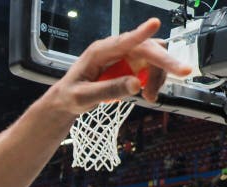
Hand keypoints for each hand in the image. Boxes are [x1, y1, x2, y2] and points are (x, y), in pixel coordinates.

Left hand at [54, 19, 191, 115]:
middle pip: (147, 48)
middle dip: (165, 62)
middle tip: (183, 73)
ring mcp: (125, 55)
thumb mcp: (84, 97)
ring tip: (150, 97)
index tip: (154, 24)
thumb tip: (136, 84)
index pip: (123, 41)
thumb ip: (108, 90)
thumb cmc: (70, 96)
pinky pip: (151, 67)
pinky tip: (147, 94)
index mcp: (99, 52)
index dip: (141, 34)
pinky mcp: (130, 64)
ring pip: (154, 57)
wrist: (67, 99)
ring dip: (158, 76)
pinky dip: (154, 80)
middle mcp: (115, 49)